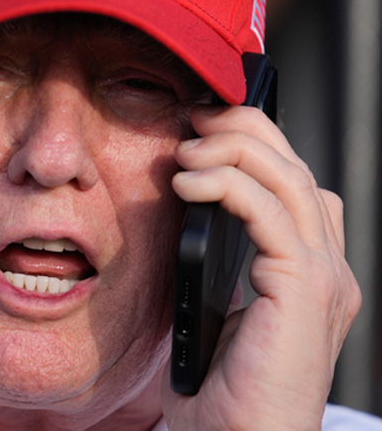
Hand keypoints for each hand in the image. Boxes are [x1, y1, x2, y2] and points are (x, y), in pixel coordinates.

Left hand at [161, 105, 360, 429]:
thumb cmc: (221, 391)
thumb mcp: (213, 309)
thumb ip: (213, 262)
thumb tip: (181, 209)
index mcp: (310, 272)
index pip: (294, 181)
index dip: (252, 142)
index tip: (198, 127)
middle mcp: (329, 270)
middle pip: (297, 168)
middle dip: (244, 130)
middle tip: (193, 119)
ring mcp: (325, 280)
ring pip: (289, 180)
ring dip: (233, 151)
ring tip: (186, 151)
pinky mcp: (305, 292)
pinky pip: (272, 215)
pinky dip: (230, 186)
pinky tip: (190, 184)